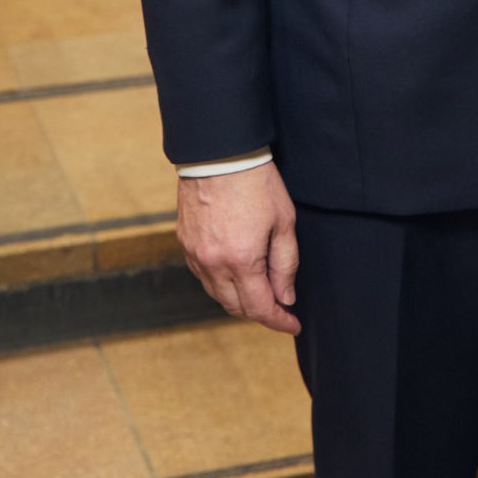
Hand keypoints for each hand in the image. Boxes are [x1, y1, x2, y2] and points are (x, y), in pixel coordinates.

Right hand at [176, 162, 299, 333]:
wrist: (219, 153)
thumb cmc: (257, 182)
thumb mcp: (283, 221)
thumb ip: (285, 264)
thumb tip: (285, 297)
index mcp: (241, 261)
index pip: (260, 308)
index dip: (279, 321)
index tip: (293, 324)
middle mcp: (213, 264)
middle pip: (236, 307)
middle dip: (259, 311)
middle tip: (280, 305)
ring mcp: (195, 255)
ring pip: (217, 294)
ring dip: (239, 298)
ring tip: (260, 288)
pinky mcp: (184, 243)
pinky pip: (203, 276)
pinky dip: (220, 282)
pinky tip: (235, 271)